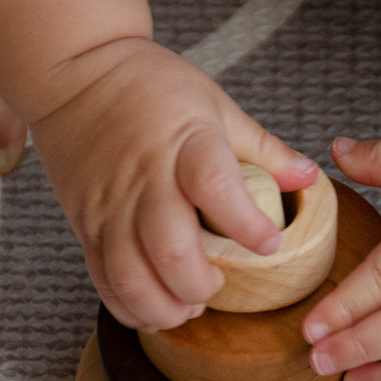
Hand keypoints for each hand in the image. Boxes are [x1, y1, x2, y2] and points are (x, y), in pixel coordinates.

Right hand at [29, 39, 317, 330]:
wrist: (71, 71)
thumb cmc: (146, 85)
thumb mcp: (214, 104)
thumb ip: (263, 148)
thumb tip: (309, 176)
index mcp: (184, 143)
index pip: (214, 185)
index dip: (245, 223)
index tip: (269, 244)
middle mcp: (143, 179)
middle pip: (169, 248)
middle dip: (199, 285)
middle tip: (219, 287)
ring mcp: (109, 206)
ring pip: (130, 275)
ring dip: (163, 307)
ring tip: (188, 307)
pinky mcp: (84, 223)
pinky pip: (102, 278)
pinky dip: (128, 306)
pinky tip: (154, 309)